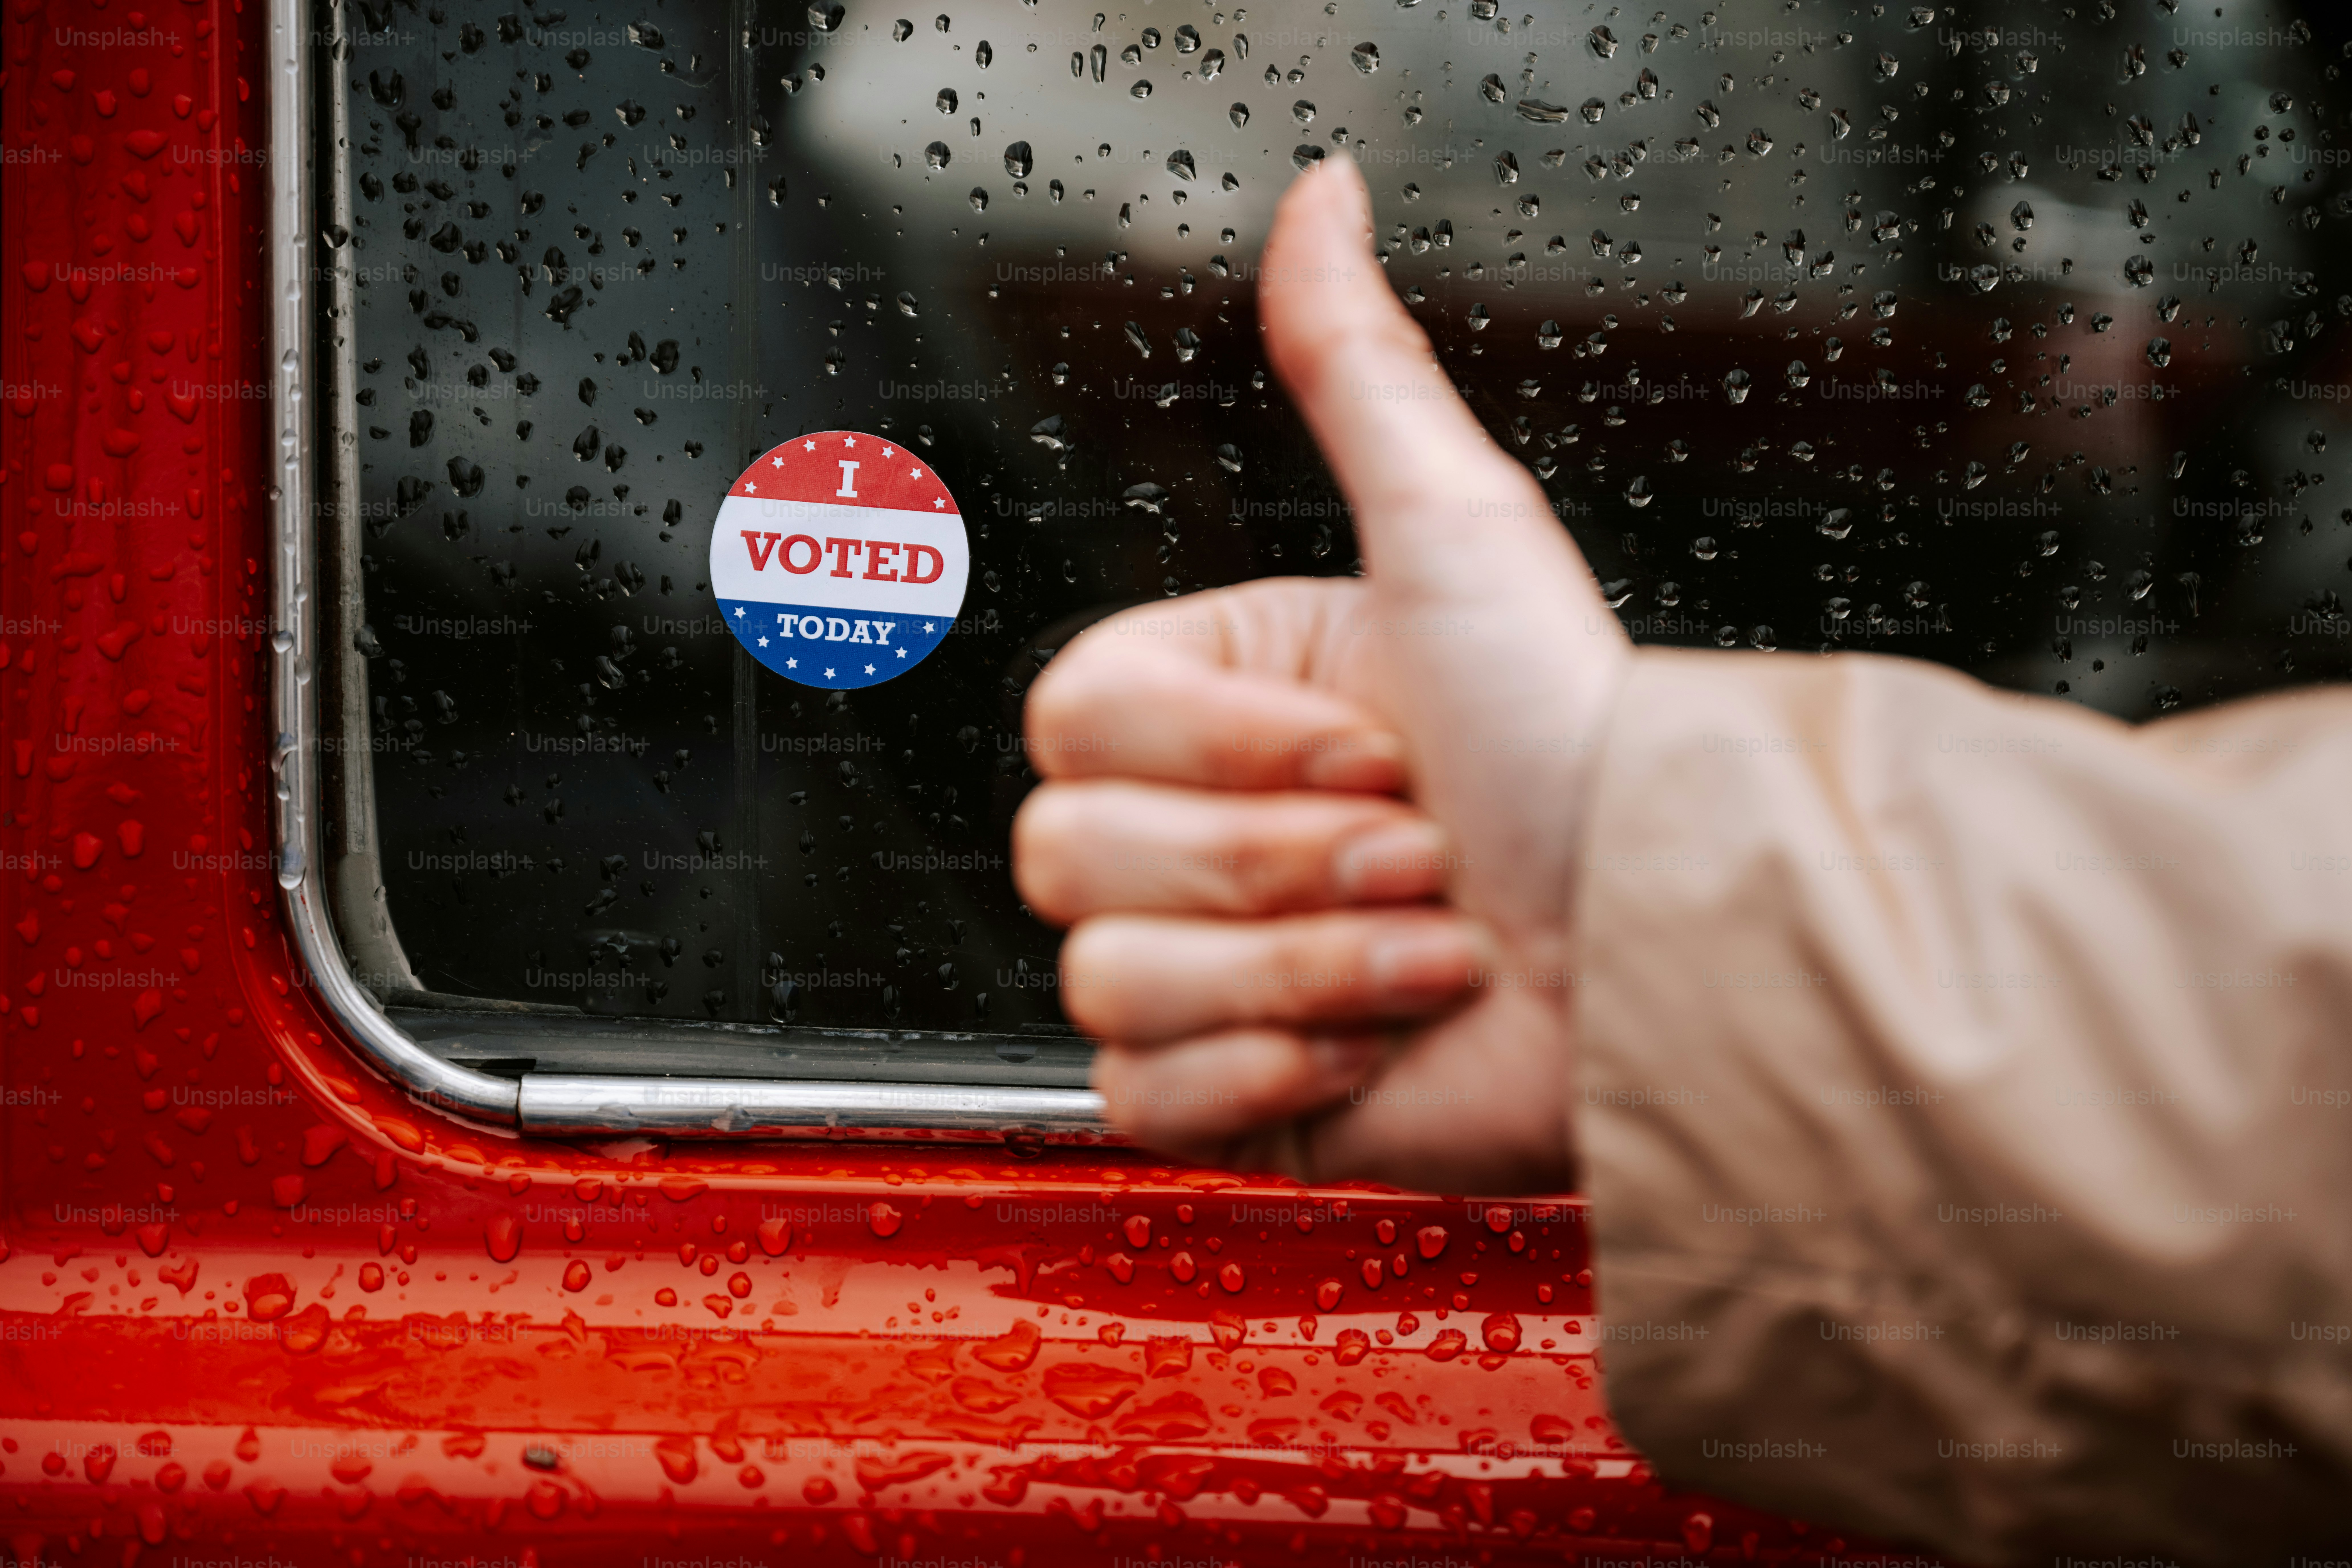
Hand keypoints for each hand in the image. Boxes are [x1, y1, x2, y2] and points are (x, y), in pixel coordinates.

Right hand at [1012, 156, 1631, 1191]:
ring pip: (1112, 981)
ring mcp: (1199, 972)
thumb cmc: (1566, 744)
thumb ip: (1357, 367)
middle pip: (1072, 855)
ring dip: (1306, 967)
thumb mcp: (1455, 532)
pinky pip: (1142, 1094)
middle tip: (1414, 848)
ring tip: (1427, 946)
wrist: (1651, 944)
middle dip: (1277, 863)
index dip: (1225, 749)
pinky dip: (1278, 1072)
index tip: (1373, 746)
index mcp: (1213, 708)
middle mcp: (1194, 836)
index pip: (1071, 723)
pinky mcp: (1219, 1092)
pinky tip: (1379, 1036)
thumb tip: (1320, 195)